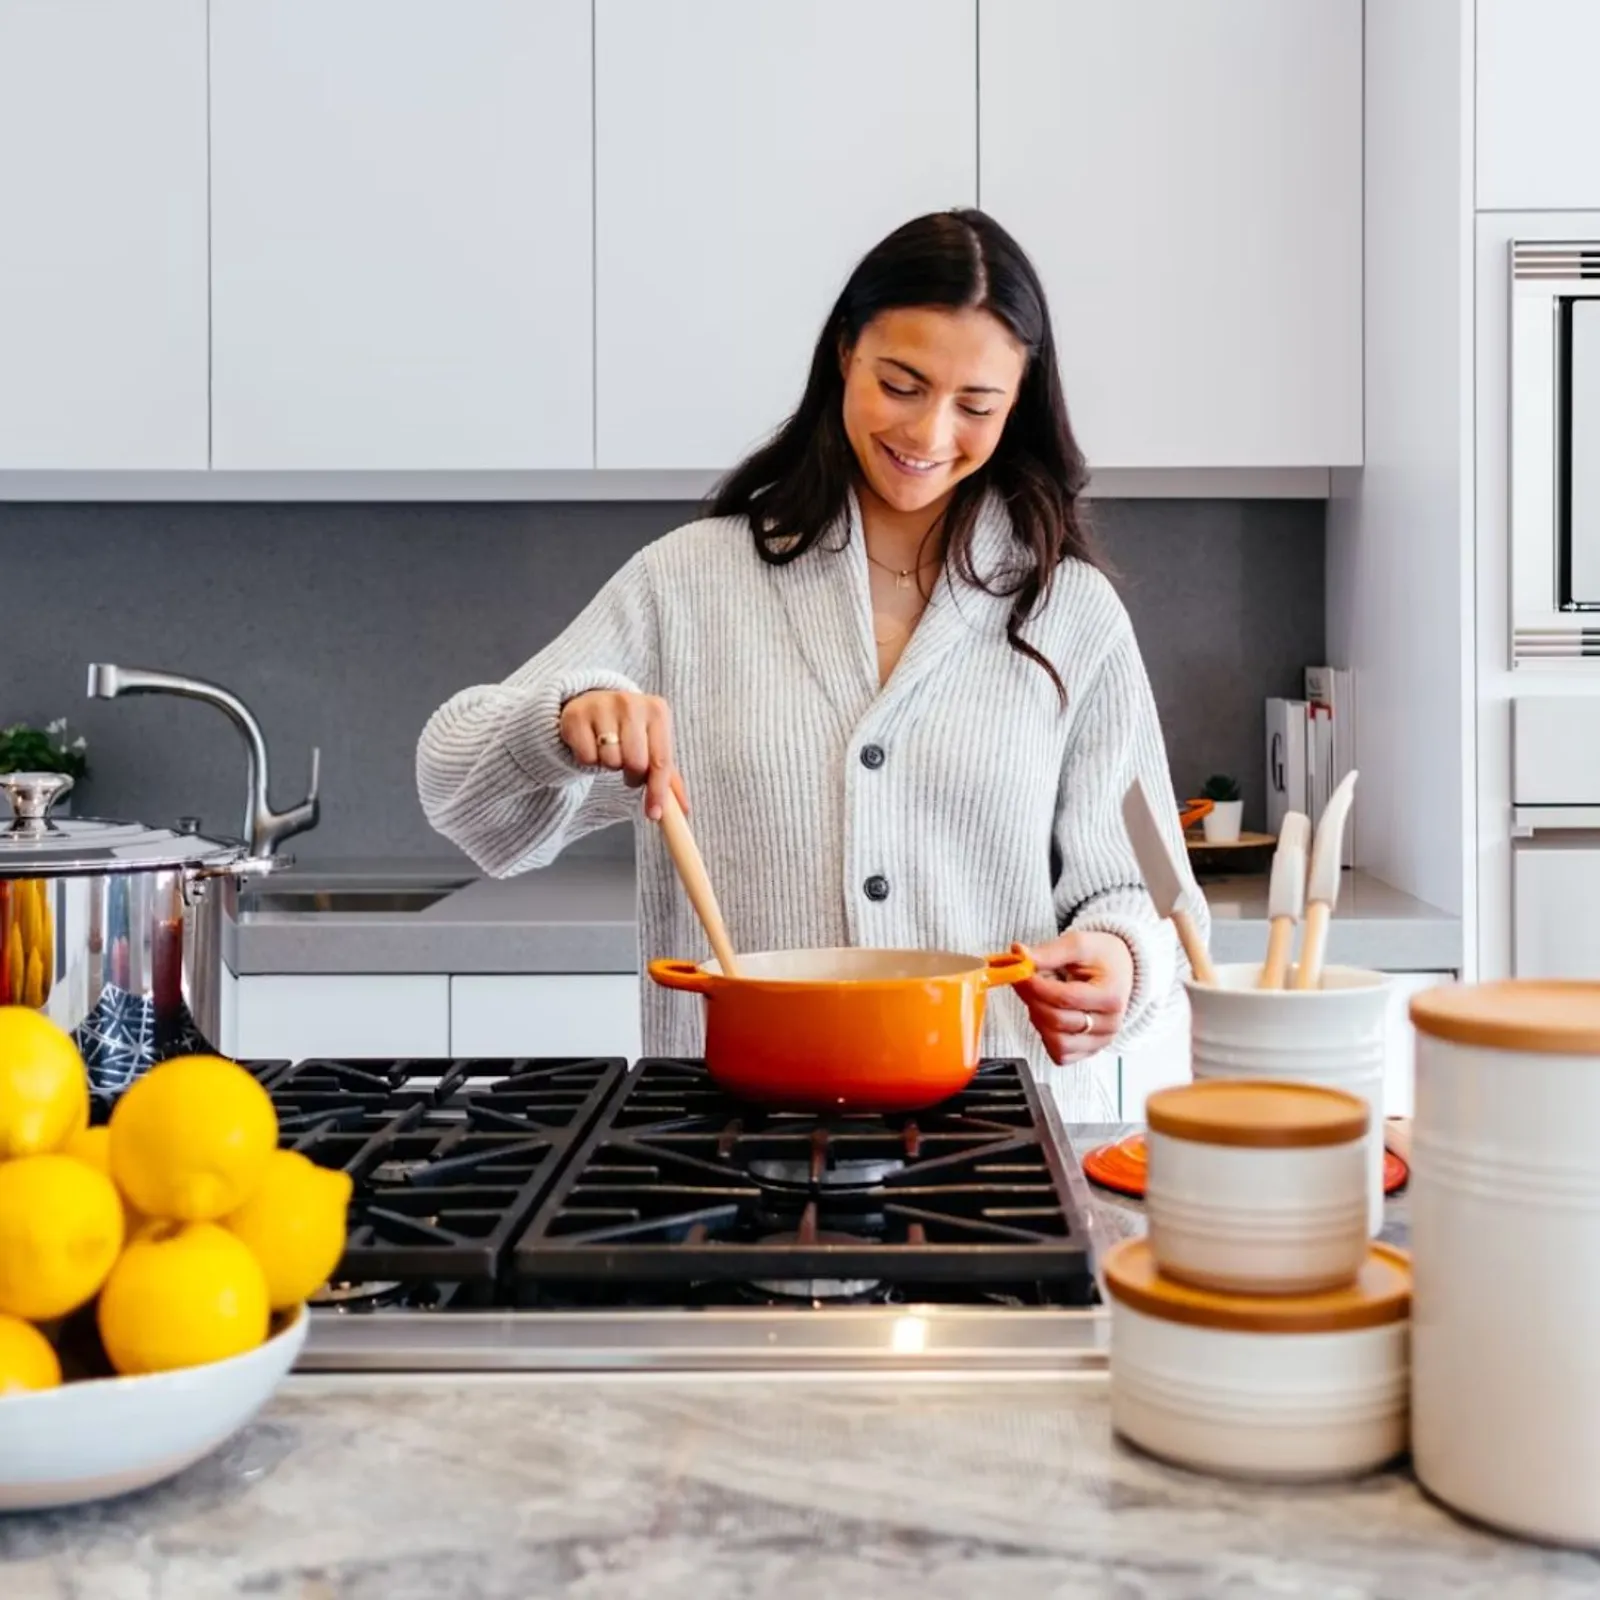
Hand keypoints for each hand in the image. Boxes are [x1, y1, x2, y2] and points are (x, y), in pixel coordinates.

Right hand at [559, 690, 686, 821]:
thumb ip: (667, 776)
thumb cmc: (629, 729)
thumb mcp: (652, 743)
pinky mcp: (576, 715)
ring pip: (610, 761)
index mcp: (657, 710)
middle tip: (627, 769)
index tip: (654, 814)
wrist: (593, 703)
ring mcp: (602, 706)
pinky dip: (589, 760)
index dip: (658, 791)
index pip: (661, 760)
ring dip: (609, 765)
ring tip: (609, 751)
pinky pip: (587, 757)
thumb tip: (683, 809)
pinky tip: (592, 745)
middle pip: (635, 763)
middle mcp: (631, 703)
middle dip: (632, 775)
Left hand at [1015, 930, 1134, 1063]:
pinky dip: (1046, 1036)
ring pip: (1057, 1042)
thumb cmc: (1102, 957)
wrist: (1119, 969)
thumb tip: (1020, 955)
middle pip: (1057, 1021)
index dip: (1036, 987)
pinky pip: (1060, 1054)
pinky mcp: (1088, 1051)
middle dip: (1032, 1000)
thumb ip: (1049, 952)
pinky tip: (1047, 1015)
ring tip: (1038, 998)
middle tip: (1021, 981)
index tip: (1020, 974)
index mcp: (1112, 996)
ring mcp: (1100, 1041)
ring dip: (1038, 1019)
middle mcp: (1110, 1024)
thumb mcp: (1078, 944)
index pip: (1065, 998)